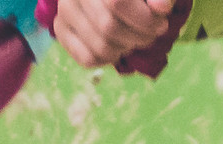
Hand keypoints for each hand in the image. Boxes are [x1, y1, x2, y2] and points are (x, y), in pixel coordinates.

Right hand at [53, 0, 173, 67]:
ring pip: (100, 47)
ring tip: (134, 39)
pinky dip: (108, 59)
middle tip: (151, 34)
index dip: (144, 19)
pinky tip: (117, 48)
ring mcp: (64, 10)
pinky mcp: (60, 28)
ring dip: (126, 49)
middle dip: (139, 37)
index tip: (161, 23)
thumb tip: (162, 8)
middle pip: (109, 27)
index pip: (116, 3)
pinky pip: (86, 58)